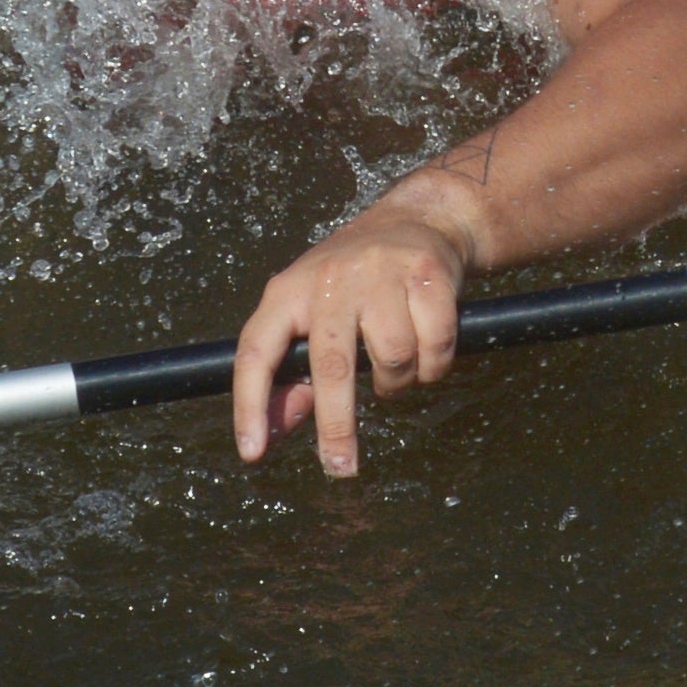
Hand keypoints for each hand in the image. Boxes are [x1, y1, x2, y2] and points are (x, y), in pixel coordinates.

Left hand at [234, 195, 482, 477]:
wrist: (419, 218)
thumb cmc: (354, 283)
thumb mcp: (311, 317)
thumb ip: (293, 375)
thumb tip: (276, 432)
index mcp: (287, 292)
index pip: (256, 352)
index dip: (251, 405)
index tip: (253, 452)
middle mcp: (330, 280)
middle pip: (331, 367)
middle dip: (336, 426)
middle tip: (341, 467)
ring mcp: (382, 274)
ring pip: (392, 360)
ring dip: (397, 383)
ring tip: (396, 371)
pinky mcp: (428, 275)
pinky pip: (436, 347)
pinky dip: (434, 366)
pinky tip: (427, 354)